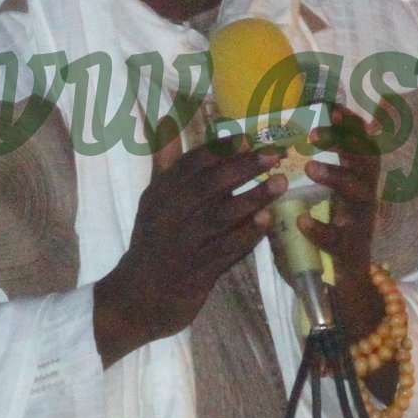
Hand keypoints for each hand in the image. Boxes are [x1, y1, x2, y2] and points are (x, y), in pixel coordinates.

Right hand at [92, 120, 279, 367]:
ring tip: (280, 183)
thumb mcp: (153, 201)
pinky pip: (225, 250)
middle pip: (208, 185)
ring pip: (220, 216)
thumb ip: (166, 163)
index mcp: (160, 194)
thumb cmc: (152, 243)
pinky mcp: (196, 271)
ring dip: (252, 198)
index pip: (190, 164)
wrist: (137, 297)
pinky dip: (246, 236)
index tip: (246, 138)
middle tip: (274, 154)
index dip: (219, 149)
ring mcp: (183, 244)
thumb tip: (167, 120)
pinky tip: (266, 222)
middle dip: (242, 167)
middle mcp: (169, 215)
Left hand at [299, 106, 388, 347]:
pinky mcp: (351, 251)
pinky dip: (320, 229)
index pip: (358, 143)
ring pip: (359, 193)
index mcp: (353, 180)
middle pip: (367, 160)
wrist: (340, 288)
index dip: (349, 123)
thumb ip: (297, 178)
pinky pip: (339, 238)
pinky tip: (302, 222)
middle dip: (345, 141)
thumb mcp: (312, 201)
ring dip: (336, 176)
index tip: (331, 104)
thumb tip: (261, 146)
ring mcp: (360, 223)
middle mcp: (362, 196)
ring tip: (310, 168)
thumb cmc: (320, 235)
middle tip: (316, 132)